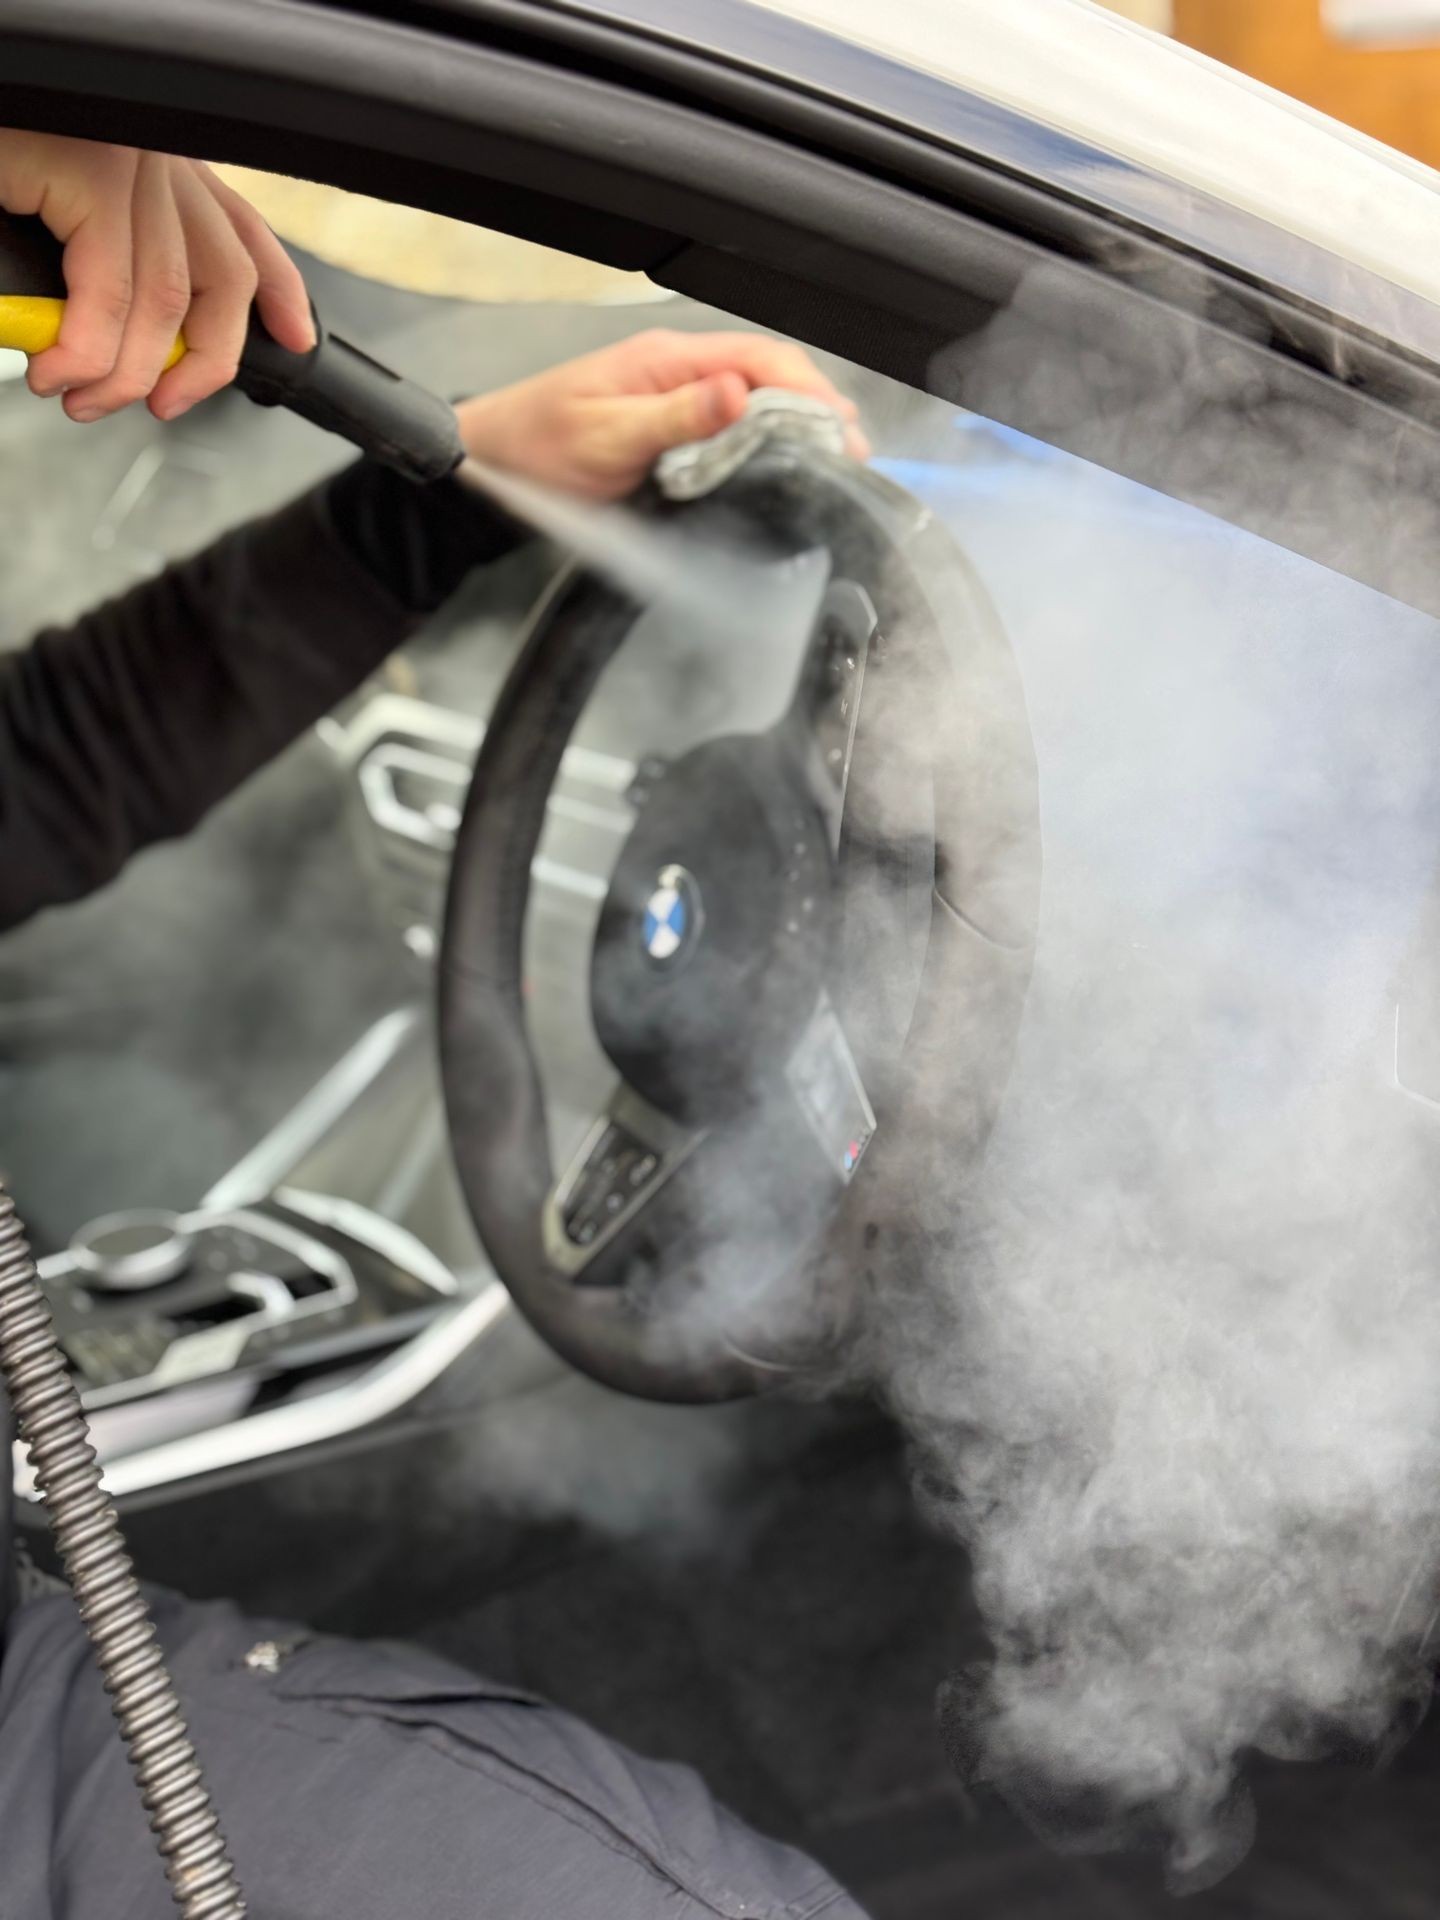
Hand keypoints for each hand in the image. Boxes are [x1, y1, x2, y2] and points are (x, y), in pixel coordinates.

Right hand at [0, 132, 312, 421]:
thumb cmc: (6, 172)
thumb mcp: (65, 233)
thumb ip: (107, 276)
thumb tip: (127, 348)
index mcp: (157, 167)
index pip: (240, 233)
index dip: (278, 291)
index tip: (296, 339)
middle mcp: (154, 158)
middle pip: (221, 280)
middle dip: (198, 366)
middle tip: (151, 406)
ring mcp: (123, 161)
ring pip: (163, 301)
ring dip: (124, 372)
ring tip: (79, 397)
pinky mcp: (86, 171)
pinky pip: (112, 289)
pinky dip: (89, 348)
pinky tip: (59, 370)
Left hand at [456, 329, 868, 500]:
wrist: (489, 462)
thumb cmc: (537, 446)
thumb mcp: (606, 434)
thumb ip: (673, 416)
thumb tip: (736, 392)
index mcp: (667, 359)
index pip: (758, 358)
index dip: (807, 390)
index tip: (839, 431)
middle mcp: (678, 372)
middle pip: (766, 377)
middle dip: (814, 410)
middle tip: (850, 457)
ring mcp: (675, 401)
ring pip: (753, 402)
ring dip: (794, 428)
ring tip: (831, 464)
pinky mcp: (668, 431)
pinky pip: (729, 429)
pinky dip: (764, 445)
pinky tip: (783, 469)